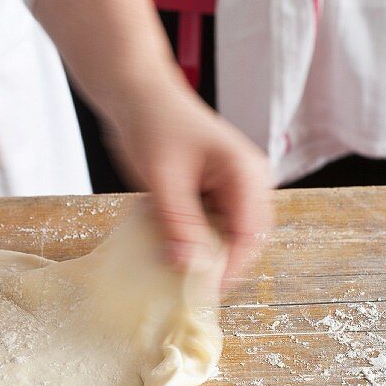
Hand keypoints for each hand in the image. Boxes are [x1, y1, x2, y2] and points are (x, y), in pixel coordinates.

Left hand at [104, 75, 272, 286]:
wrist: (135, 93)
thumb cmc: (152, 123)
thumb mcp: (164, 180)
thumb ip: (179, 223)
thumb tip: (189, 267)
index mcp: (246, 174)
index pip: (250, 235)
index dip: (229, 268)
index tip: (202, 292)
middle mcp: (246, 182)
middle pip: (243, 240)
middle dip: (217, 264)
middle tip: (186, 288)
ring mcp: (230, 188)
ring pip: (225, 238)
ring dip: (202, 254)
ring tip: (173, 267)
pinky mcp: (212, 192)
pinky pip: (208, 227)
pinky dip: (190, 240)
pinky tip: (166, 245)